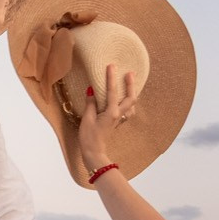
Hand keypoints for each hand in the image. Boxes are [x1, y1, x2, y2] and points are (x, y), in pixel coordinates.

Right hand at [77, 61, 137, 178]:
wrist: (94, 153)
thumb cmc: (88, 137)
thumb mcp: (87, 119)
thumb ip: (91, 103)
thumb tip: (91, 89)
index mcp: (111, 112)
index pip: (112, 91)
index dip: (111, 78)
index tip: (111, 66)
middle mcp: (118, 115)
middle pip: (130, 98)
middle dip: (131, 84)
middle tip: (129, 73)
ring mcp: (119, 120)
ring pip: (131, 105)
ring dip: (132, 94)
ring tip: (130, 85)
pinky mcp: (117, 123)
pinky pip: (127, 111)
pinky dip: (128, 104)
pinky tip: (124, 101)